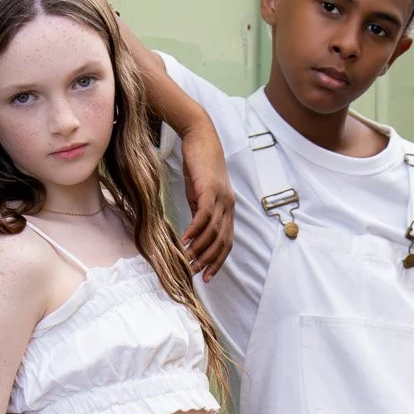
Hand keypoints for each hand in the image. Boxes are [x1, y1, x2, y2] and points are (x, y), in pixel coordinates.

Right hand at [178, 120, 234, 279]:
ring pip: (213, 231)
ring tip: (187, 261)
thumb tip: (195, 232)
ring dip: (200, 248)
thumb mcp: (199, 194)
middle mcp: (229, 206)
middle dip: (208, 260)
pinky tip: (184, 241)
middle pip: (222, 241)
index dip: (218, 261)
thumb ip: (200, 212)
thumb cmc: (199, 166)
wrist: (200, 138)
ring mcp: (221, 198)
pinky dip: (195, 230)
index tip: (207, 276)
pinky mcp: (210, 189)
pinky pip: (204, 216)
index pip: (227, 242)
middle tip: (194, 273)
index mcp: (228, 210)